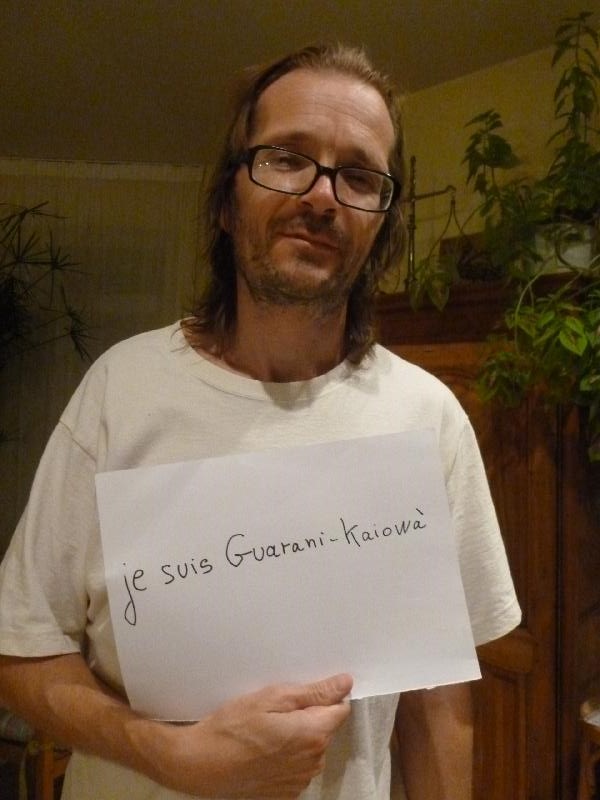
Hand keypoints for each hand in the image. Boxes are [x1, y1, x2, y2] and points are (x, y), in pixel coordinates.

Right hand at [156, 673, 352, 797]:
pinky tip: (264, 749)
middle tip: (276, 709)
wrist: (201, 763)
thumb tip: (344, 683)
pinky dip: (288, 756)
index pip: (340, 709)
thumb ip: (314, 693)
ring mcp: (300, 780)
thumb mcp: (272, 698)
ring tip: (267, 729)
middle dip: (309, 715)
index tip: (304, 692)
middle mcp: (313, 761)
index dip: (325, 696)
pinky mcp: (287, 793)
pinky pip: (298, 766)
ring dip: (298, 736)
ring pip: (312, 748)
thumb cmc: (233, 727)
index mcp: (314, 734)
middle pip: (325, 728)